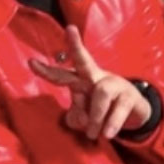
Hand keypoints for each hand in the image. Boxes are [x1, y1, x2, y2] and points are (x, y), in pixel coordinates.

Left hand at [29, 25, 151, 139]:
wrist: (133, 112)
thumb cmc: (100, 110)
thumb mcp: (84, 118)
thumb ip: (76, 119)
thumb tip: (82, 119)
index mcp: (79, 81)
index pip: (61, 74)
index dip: (46, 70)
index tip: (31, 62)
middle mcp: (94, 77)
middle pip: (84, 59)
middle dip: (76, 45)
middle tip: (70, 29)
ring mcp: (113, 83)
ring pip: (101, 93)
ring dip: (96, 116)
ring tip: (94, 134)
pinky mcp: (129, 95)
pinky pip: (118, 108)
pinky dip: (111, 123)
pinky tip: (107, 133)